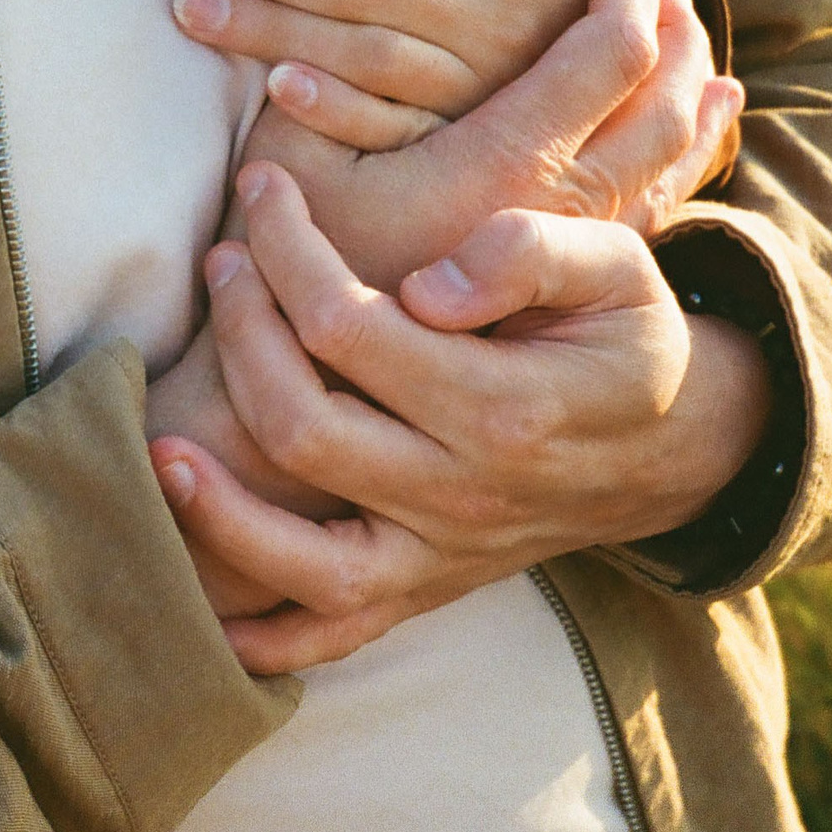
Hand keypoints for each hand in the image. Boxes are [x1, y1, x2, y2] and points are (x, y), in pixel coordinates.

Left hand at [155, 164, 771, 673]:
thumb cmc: (626, 340)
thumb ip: (528, 253)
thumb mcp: (616, 269)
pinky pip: (327, 638)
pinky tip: (199, 604)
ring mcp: (438, 557)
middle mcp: (464, 496)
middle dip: (242, 333)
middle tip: (224, 263)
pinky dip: (259, 639)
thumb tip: (427, 284)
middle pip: (305, 427)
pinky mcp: (420, 593)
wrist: (672, 451)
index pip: (353, 326)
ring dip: (216, 508)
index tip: (266, 192)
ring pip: (301, 560)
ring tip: (159, 441)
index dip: (291, 250)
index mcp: (508, 408)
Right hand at [246, 0, 741, 288]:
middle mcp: (565, 211)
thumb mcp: (292, 171)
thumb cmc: (298, 281)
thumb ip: (317, 87)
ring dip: (687, 75)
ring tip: (684, 24)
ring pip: (672, 150)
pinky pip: (660, 198)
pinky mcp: (579, 285)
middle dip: (667, 18)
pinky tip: (706, 114)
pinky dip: (690, 144)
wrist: (330, 419)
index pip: (611, 52)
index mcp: (507, 169)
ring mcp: (581, 252)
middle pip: (666, 94)